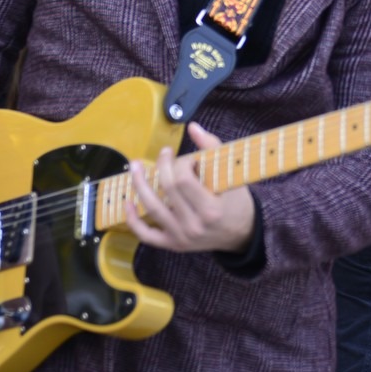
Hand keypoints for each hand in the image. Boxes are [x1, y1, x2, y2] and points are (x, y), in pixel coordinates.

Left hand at [125, 122, 254, 253]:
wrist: (243, 234)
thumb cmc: (237, 201)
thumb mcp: (232, 175)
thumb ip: (212, 147)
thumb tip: (192, 127)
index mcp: (210, 209)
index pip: (183, 179)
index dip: (182, 163)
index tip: (189, 159)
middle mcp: (194, 225)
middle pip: (167, 190)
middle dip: (162, 166)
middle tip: (165, 154)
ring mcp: (181, 236)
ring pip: (152, 208)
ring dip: (139, 185)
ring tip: (135, 167)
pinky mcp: (173, 244)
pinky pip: (147, 235)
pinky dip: (133, 220)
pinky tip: (128, 203)